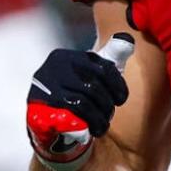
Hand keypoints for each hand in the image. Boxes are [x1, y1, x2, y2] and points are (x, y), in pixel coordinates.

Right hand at [26, 33, 134, 170]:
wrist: (42, 123)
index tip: (121, 99)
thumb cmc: (71, 94)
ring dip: (100, 116)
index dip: (117, 84)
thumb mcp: (89, 74)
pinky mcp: (44, 106)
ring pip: (85, 100)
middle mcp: (56, 67)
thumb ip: (109, 60)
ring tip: (103, 125)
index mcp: (68, 57)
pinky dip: (90, 122)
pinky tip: (95, 130)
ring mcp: (47, 86)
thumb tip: (129, 40)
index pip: (102, 66)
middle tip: (109, 113)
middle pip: (94, 84)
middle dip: (107, 102)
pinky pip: (74, 113)